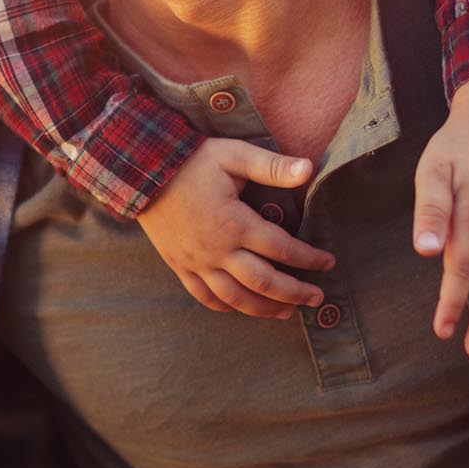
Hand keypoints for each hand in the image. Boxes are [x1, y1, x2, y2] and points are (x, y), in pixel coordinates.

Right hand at [137, 137, 335, 318]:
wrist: (140, 170)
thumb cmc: (191, 160)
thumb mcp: (233, 155)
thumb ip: (271, 166)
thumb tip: (309, 170)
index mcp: (235, 223)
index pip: (282, 248)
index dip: (308, 258)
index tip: (328, 262)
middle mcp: (217, 250)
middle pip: (264, 282)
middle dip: (295, 292)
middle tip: (317, 298)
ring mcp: (197, 262)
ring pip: (236, 297)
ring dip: (265, 308)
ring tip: (287, 312)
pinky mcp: (180, 265)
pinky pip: (205, 296)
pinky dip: (226, 307)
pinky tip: (243, 308)